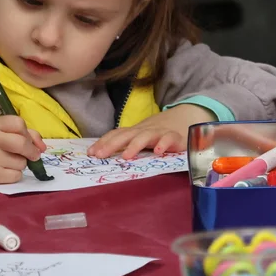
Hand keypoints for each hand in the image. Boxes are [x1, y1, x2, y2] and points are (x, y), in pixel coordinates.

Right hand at [0, 116, 45, 183]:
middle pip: (22, 144)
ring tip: (9, 160)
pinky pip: (16, 176)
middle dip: (32, 150)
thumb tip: (43, 148)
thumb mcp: (2, 128)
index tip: (26, 139)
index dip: (27, 132)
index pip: (19, 124)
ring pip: (22, 162)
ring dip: (21, 162)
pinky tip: (5, 169)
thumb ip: (26, 133)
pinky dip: (15, 173)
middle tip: (32, 154)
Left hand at [89, 104, 215, 159]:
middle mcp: (144, 130)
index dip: (104, 142)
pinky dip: (163, 144)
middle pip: (126, 135)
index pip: (116, 134)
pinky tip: (158, 152)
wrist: (184, 118)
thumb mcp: (141, 136)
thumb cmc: (159, 132)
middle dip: (112, 145)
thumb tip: (102, 153)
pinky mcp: (175, 137)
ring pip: (145, 137)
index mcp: (135, 131)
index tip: (91, 153)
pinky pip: (168, 139)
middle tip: (100, 155)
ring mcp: (159, 133)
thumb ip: (126, 143)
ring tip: (126, 156)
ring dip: (135, 145)